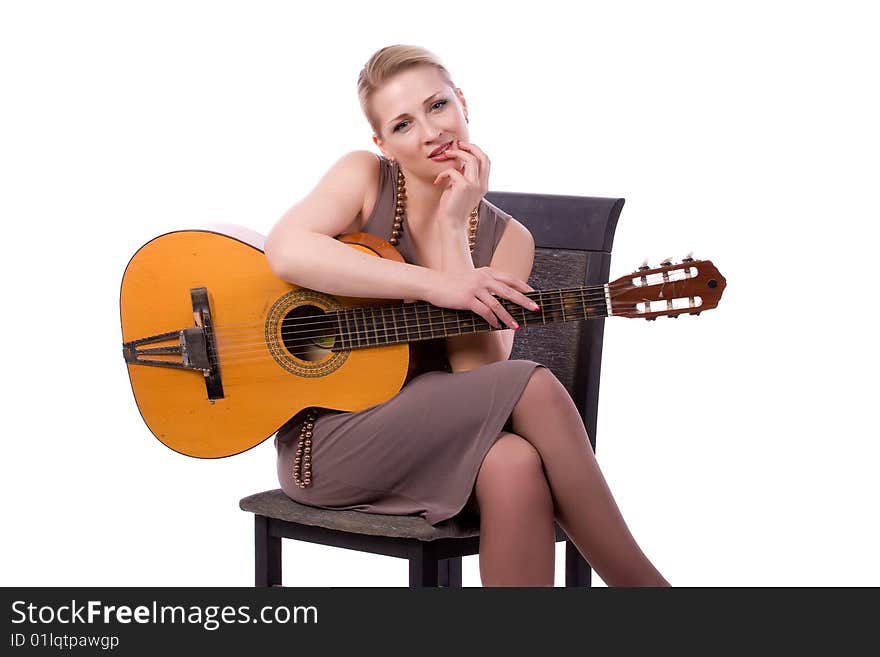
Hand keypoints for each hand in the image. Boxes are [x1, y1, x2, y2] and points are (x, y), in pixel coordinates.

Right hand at [424, 266, 539, 330]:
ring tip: (516, 326)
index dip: (523, 287)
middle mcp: (483, 278)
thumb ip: (486, 283)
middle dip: (524, 301)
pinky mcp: (467, 299)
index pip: (510, 279)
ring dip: (509, 317)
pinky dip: (493, 320)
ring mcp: (475, 288)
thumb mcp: (472, 278)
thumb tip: (501, 296)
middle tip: (535, 308)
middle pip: (509, 291)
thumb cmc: (452, 283)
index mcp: (486, 272)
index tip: (534, 294)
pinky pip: (485, 312)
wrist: (433, 284)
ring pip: (498, 305)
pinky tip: (497, 327)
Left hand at [433, 140, 490, 228]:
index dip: (476, 150)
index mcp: (483, 185)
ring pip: (471, 159)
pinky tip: (437, 181)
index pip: (486, 161)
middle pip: (482, 156)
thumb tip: (457, 160)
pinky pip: (453, 171)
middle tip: (456, 144)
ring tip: (446, 155)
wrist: (451, 224)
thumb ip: (463, 176)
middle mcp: (482, 184)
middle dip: (469, 146)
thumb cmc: (453, 207)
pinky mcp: (463, 187)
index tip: (463, 146)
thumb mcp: (460, 189)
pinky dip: (443, 173)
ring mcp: (474, 185)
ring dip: (456, 154)